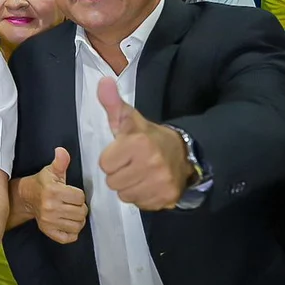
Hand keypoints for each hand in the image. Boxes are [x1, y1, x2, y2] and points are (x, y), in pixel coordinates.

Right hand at [21, 147, 86, 243]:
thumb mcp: (51, 171)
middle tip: (72, 203)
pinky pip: (69, 237)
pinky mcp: (48, 231)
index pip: (80, 198)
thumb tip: (62, 151)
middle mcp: (51, 207)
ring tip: (70, 213)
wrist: (25, 197)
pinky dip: (72, 232)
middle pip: (81, 212)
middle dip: (80, 207)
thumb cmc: (42, 183)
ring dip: (77, 219)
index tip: (71, 193)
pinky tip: (67, 223)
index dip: (78, 195)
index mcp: (54, 191)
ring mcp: (49, 221)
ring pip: (78, 225)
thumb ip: (60, 162)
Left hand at [97, 77, 192, 210]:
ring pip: (124, 195)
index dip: (111, 158)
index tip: (122, 152)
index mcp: (139, 143)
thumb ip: (112, 103)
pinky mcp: (168, 197)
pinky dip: (141, 196)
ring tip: (138, 174)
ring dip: (127, 186)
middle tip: (130, 164)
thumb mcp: (128, 118)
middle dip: (117, 174)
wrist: (182, 153)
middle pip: (112, 182)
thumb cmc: (147, 137)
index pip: (104, 163)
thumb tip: (103, 80)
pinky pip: (139, 204)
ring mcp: (162, 182)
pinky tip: (148, 184)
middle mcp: (152, 164)